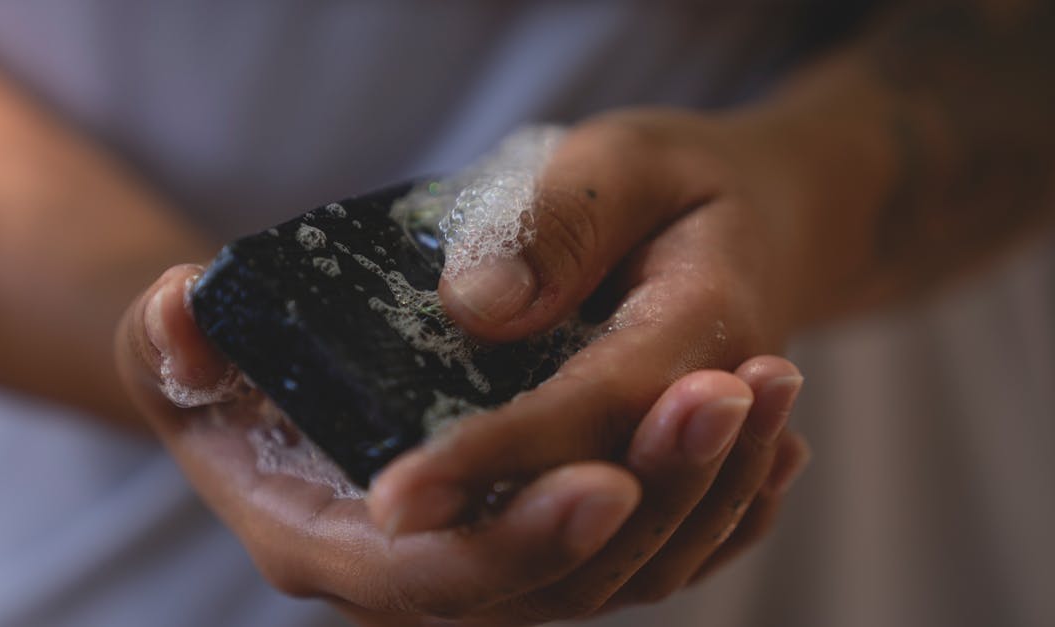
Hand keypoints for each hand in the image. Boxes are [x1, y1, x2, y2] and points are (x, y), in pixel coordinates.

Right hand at [116, 264, 808, 624]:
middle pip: (549, 586)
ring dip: (702, 486)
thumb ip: (171, 337)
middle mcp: (418, 571)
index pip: (429, 580)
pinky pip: (648, 549)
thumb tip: (191, 315)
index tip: (602, 481)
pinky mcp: (542, 528)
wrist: (287, 368)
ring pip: (618, 569)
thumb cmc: (231, 355)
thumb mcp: (180, 336)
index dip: (513, 543)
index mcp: (327, 540)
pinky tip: (772, 438)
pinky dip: (719, 505)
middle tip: (719, 400)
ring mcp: (490, 554)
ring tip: (768, 384)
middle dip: (643, 506)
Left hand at [362, 109, 816, 613]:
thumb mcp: (624, 161)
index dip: (495, 455)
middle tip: (391, 522)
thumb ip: (562, 221)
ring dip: (522, 553)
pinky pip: (630, 546)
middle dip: (497, 526)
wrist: (768, 225)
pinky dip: (561, 554)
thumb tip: (476, 308)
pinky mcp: (665, 477)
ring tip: (414, 530)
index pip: (594, 405)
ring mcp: (694, 458)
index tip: (397, 496)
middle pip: (608, 500)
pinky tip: (480, 538)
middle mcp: (710, 413)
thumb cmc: (680, 182)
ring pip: (623, 548)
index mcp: (706, 322)